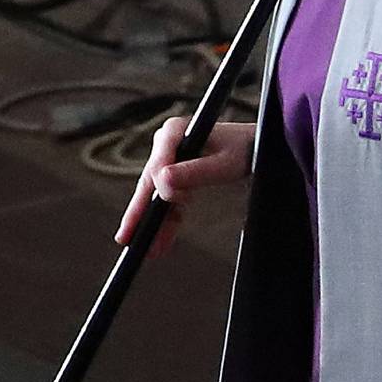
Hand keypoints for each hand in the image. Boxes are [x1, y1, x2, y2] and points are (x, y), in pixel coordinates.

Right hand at [115, 115, 255, 251]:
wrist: (254, 148)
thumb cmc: (243, 149)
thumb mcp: (223, 162)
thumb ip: (195, 171)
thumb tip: (164, 180)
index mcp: (174, 132)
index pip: (157, 165)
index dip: (159, 187)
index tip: (170, 201)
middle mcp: (166, 146)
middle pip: (149, 184)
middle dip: (140, 213)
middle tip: (127, 237)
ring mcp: (168, 162)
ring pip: (155, 197)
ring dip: (153, 224)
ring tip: (148, 249)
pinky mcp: (175, 176)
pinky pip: (167, 202)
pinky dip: (166, 222)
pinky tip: (160, 243)